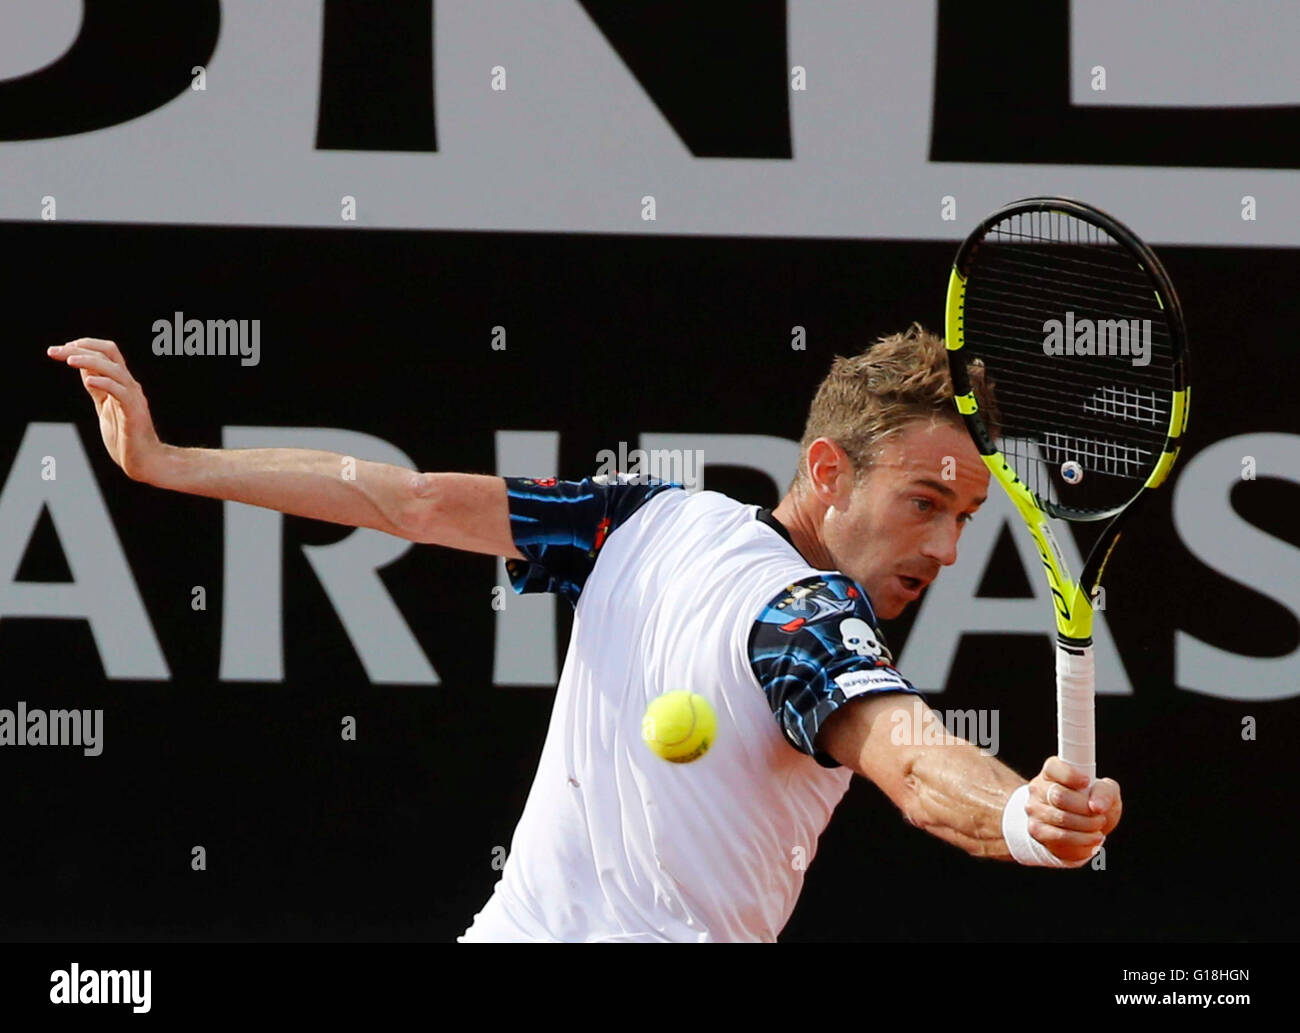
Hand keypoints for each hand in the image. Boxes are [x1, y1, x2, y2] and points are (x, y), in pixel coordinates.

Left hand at [47, 338, 164, 481]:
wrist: (143, 460)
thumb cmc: (125, 436)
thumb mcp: (104, 406)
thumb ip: (98, 387)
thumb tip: (83, 367)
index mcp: (123, 383)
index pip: (107, 352)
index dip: (85, 346)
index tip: (61, 349)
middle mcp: (130, 386)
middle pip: (109, 355)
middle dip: (80, 349)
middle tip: (55, 351)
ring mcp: (133, 398)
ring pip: (114, 369)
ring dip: (90, 361)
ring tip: (68, 360)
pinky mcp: (134, 413)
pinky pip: (120, 392)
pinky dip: (105, 383)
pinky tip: (89, 381)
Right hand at [1024, 756, 1121, 865]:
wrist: (1081, 828)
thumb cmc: (1091, 803)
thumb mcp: (1106, 791)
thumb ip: (1105, 791)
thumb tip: (1097, 806)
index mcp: (1052, 772)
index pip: (1054, 767)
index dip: (1070, 775)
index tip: (1087, 782)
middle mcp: (1038, 788)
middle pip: (1059, 795)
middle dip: (1085, 807)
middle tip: (1099, 813)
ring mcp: (1035, 809)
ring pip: (1061, 818)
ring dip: (1087, 824)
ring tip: (1098, 825)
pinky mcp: (1037, 830)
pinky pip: (1060, 836)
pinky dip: (1082, 839)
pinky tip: (1093, 837)